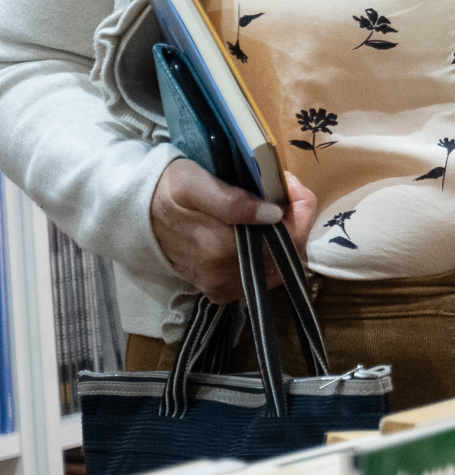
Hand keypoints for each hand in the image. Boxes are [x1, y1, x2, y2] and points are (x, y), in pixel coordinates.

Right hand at [148, 160, 316, 301]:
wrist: (135, 215)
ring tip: (271, 210)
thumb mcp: (193, 184)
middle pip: (289, 254)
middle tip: (283, 193)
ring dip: (283, 237)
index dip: (300, 209)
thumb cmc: (165, 192)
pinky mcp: (220, 290)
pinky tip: (258, 231)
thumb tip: (272, 214)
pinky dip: (268, 252)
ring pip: (279, 265)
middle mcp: (225, 277)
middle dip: (294, 221)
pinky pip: (262, 274)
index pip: (291, 238)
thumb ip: (232, 201)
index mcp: (221, 251)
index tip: (291, 184)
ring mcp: (223, 287)